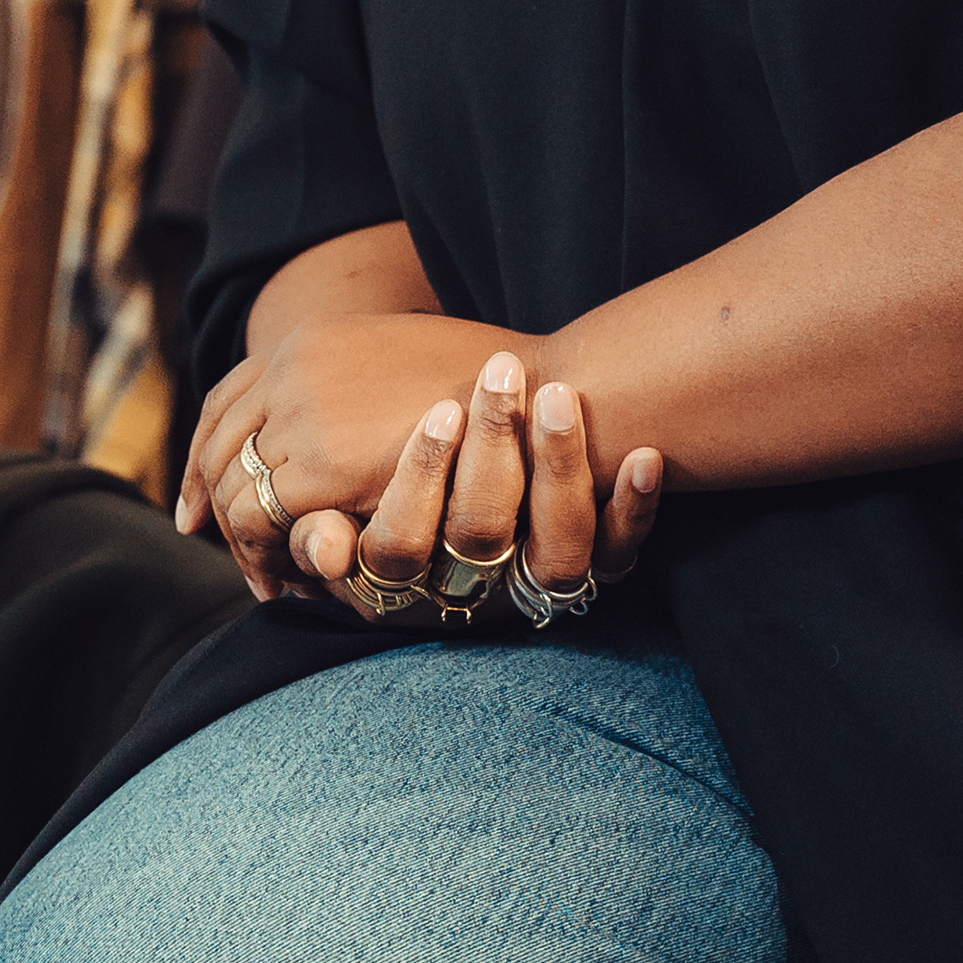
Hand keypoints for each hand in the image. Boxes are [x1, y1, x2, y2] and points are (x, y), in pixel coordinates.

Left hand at [181, 311, 529, 595]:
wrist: (533, 388)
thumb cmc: (485, 384)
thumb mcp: (398, 366)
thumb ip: (353, 390)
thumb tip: (333, 431)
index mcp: (306, 340)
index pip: (225, 400)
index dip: (205, 453)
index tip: (201, 501)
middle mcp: (291, 370)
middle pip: (217, 444)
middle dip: (211, 501)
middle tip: (235, 554)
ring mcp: (302, 414)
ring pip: (231, 486)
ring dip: (240, 538)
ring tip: (268, 576)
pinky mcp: (321, 466)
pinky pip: (258, 518)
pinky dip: (262, 552)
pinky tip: (287, 577)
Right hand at [288, 351, 661, 630]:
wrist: (478, 501)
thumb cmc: (393, 506)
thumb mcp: (345, 523)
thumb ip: (318, 535)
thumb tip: (325, 544)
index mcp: (409, 577)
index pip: (400, 550)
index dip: (419, 485)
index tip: (442, 410)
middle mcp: (477, 586)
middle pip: (483, 536)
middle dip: (495, 454)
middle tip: (500, 376)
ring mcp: (538, 578)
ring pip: (559, 552)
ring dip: (562, 469)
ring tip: (558, 396)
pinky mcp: (595, 566)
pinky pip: (620, 553)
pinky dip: (635, 509)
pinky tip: (644, 457)